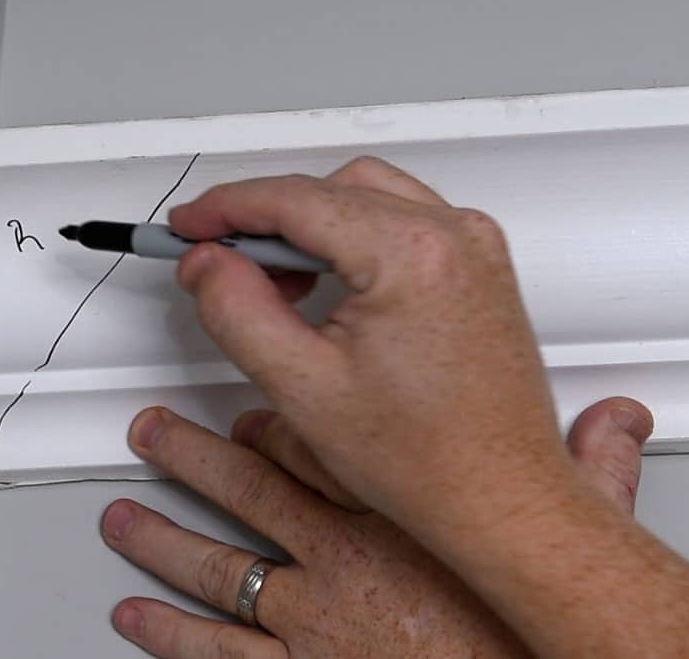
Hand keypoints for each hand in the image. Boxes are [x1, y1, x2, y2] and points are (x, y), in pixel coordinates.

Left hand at [101, 397, 651, 657]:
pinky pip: (216, 650)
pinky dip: (169, 630)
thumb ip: (588, 474)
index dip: (272, 422)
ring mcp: (306, 616)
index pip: (315, 450)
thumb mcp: (565, 539)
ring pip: (215, 564)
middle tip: (150, 430)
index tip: (248, 404)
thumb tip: (615, 428)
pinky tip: (134, 613)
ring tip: (119, 516)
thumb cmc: (520, 632)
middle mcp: (336, 557)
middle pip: (245, 491)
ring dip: (160, 537)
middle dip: (190, 456)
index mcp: (392, 514)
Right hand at [167, 157, 571, 540]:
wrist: (500, 500)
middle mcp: (453, 235)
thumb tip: (206, 262)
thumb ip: (236, 309)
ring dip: (307, 225)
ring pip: (364, 197)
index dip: (225, 207)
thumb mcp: (301, 386)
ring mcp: (474, 248)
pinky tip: (323, 284)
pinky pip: (400, 221)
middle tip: (218, 257)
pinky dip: (350, 237)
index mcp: (412, 253)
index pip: (294, 199)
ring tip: (271, 281)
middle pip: (328, 189)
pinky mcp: (478, 268)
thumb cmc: (427, 460)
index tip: (188, 225)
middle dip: (264, 217)